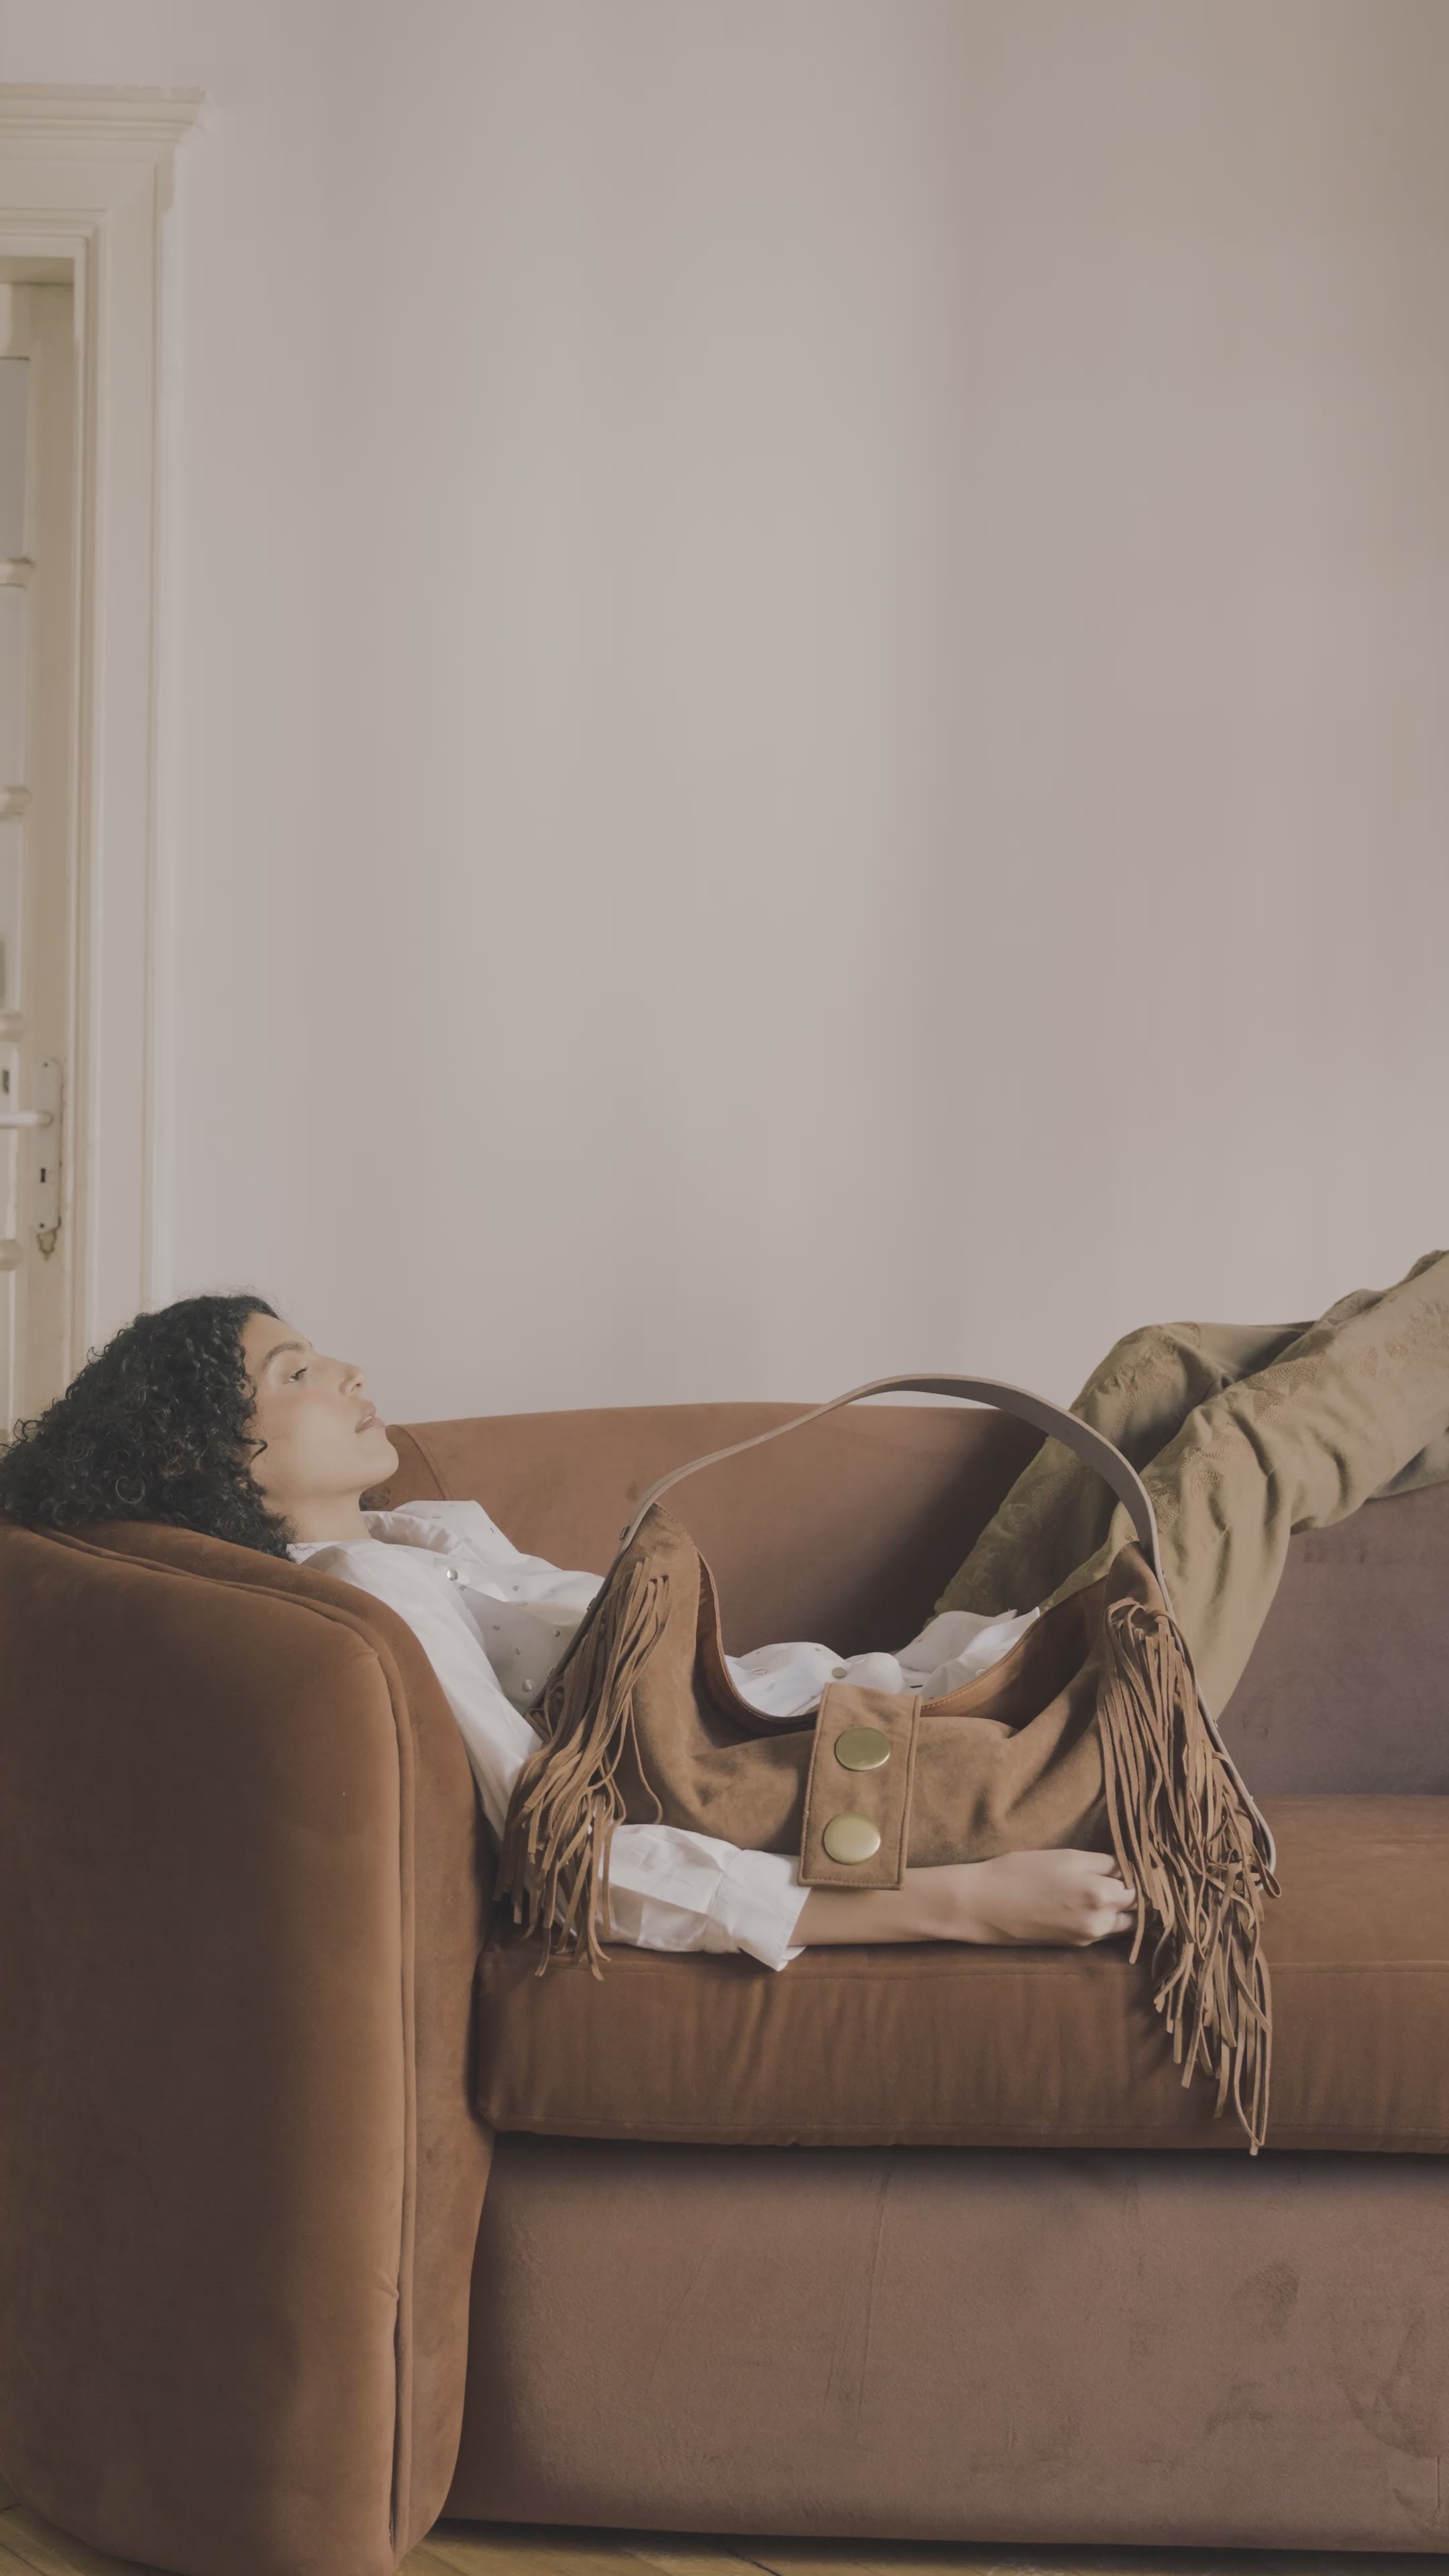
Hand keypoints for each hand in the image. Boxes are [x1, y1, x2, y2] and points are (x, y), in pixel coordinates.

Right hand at [912, 1848, 1137, 1947]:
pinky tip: (1087, 1901)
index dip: (1145, 1874)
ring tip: (1109, 1887)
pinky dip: (1102, 1918)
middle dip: (1136, 1894)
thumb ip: (1103, 1863)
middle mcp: (1100, 1922)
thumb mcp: (1066, 1857)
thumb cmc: (1020, 1872)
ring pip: (1121, 1923)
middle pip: (1137, 1910)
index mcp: (1102, 1895)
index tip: (1147, 1864)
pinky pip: (1101, 1931)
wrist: (982, 1905)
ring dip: (1121, 1909)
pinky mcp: (1073, 1945)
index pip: (1142, 1886)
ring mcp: (1087, 1938)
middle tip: (1130, 1875)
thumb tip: (1129, 1869)